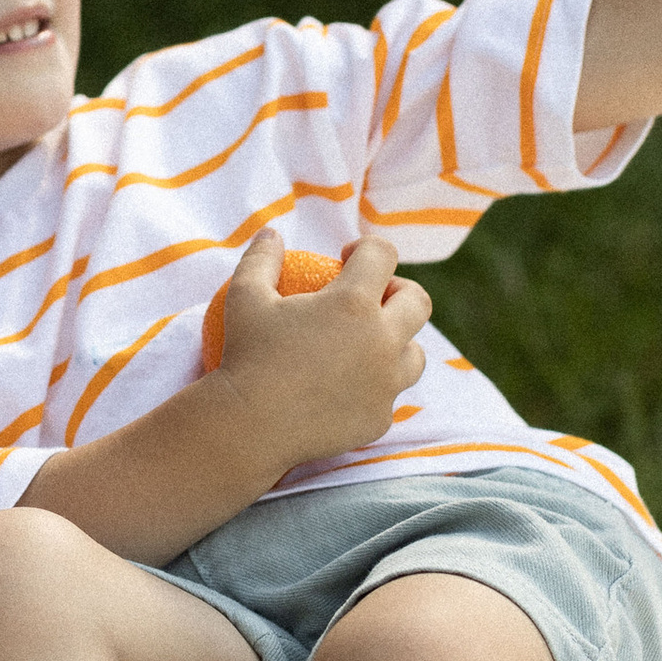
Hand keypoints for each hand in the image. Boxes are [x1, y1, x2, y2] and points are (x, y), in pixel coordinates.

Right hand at [211, 229, 429, 473]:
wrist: (249, 427)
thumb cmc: (244, 355)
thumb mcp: (245, 296)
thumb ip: (262, 258)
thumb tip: (272, 233)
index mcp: (353, 303)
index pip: (382, 256)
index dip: (368, 248)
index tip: (347, 258)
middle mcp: (381, 341)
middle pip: (417, 302)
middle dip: (400, 291)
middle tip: (373, 297)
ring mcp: (386, 384)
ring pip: (414, 355)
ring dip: (396, 343)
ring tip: (366, 346)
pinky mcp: (379, 419)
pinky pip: (388, 397)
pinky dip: (373, 388)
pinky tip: (347, 388)